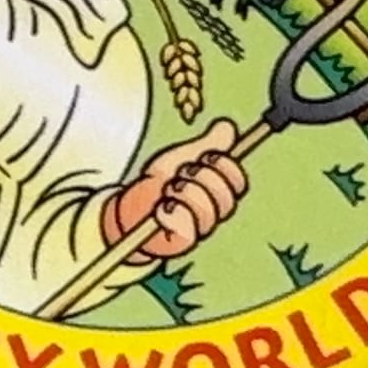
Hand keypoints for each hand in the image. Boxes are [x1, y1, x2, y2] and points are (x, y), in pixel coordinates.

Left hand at [102, 119, 247, 258]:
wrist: (129, 207)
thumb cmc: (159, 184)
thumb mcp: (181, 158)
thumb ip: (205, 145)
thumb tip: (227, 126)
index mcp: (218, 191)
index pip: (237, 181)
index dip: (223, 165)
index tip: (204, 157)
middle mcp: (214, 211)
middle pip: (226, 195)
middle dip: (200, 178)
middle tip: (180, 175)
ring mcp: (200, 228)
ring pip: (207, 210)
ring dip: (183, 193)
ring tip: (167, 191)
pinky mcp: (184, 241)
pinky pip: (188, 227)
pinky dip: (171, 212)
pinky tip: (160, 209)